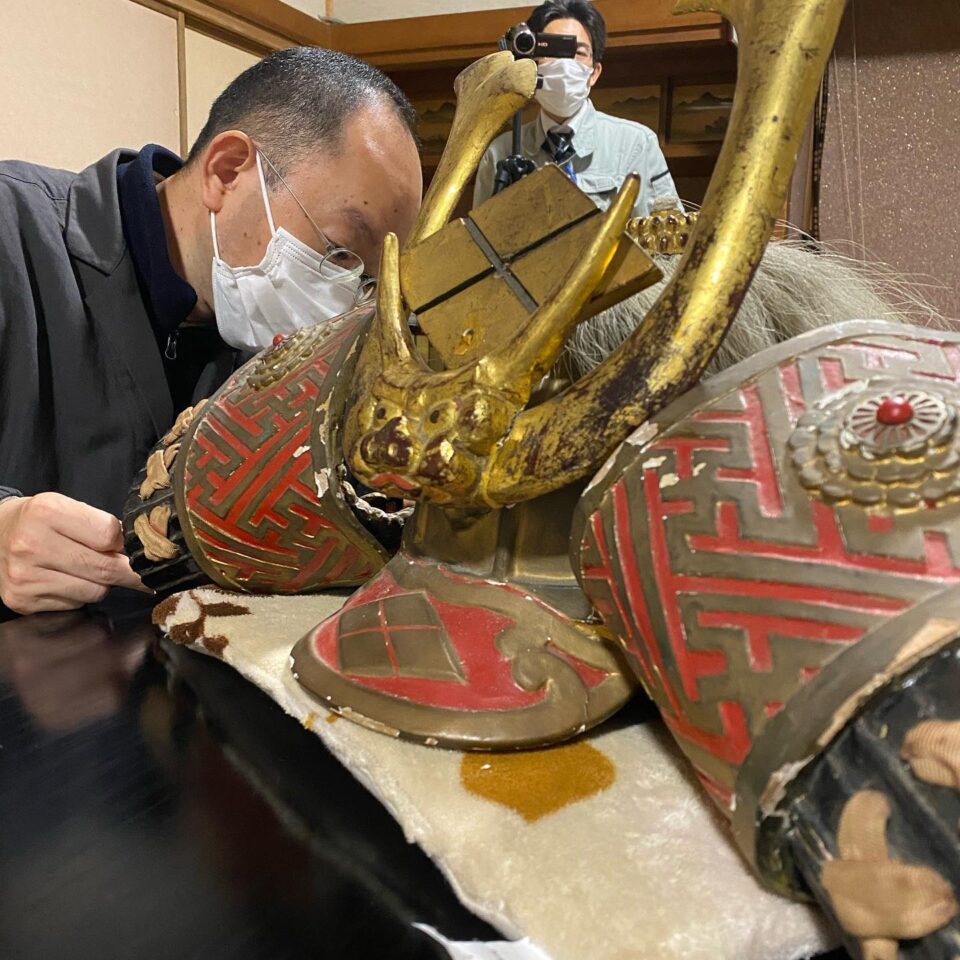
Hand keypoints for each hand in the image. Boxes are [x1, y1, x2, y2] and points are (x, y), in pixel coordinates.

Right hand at [0, 493, 147, 613]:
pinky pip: (75, 604)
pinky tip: (67, 580)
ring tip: (87, 569)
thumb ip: (102, 527)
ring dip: (101, 583)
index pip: (110, 536)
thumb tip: (139, 554)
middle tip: (139, 572)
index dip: (125, 543)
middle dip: (128, 572)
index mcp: (47, 512)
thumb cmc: (39, 520)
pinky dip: (80, 594)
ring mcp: (24, 576)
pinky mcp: (22, 601)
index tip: (131, 547)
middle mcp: (31, 545)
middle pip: (104, 568)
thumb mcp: (68, 508)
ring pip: (94, 592)